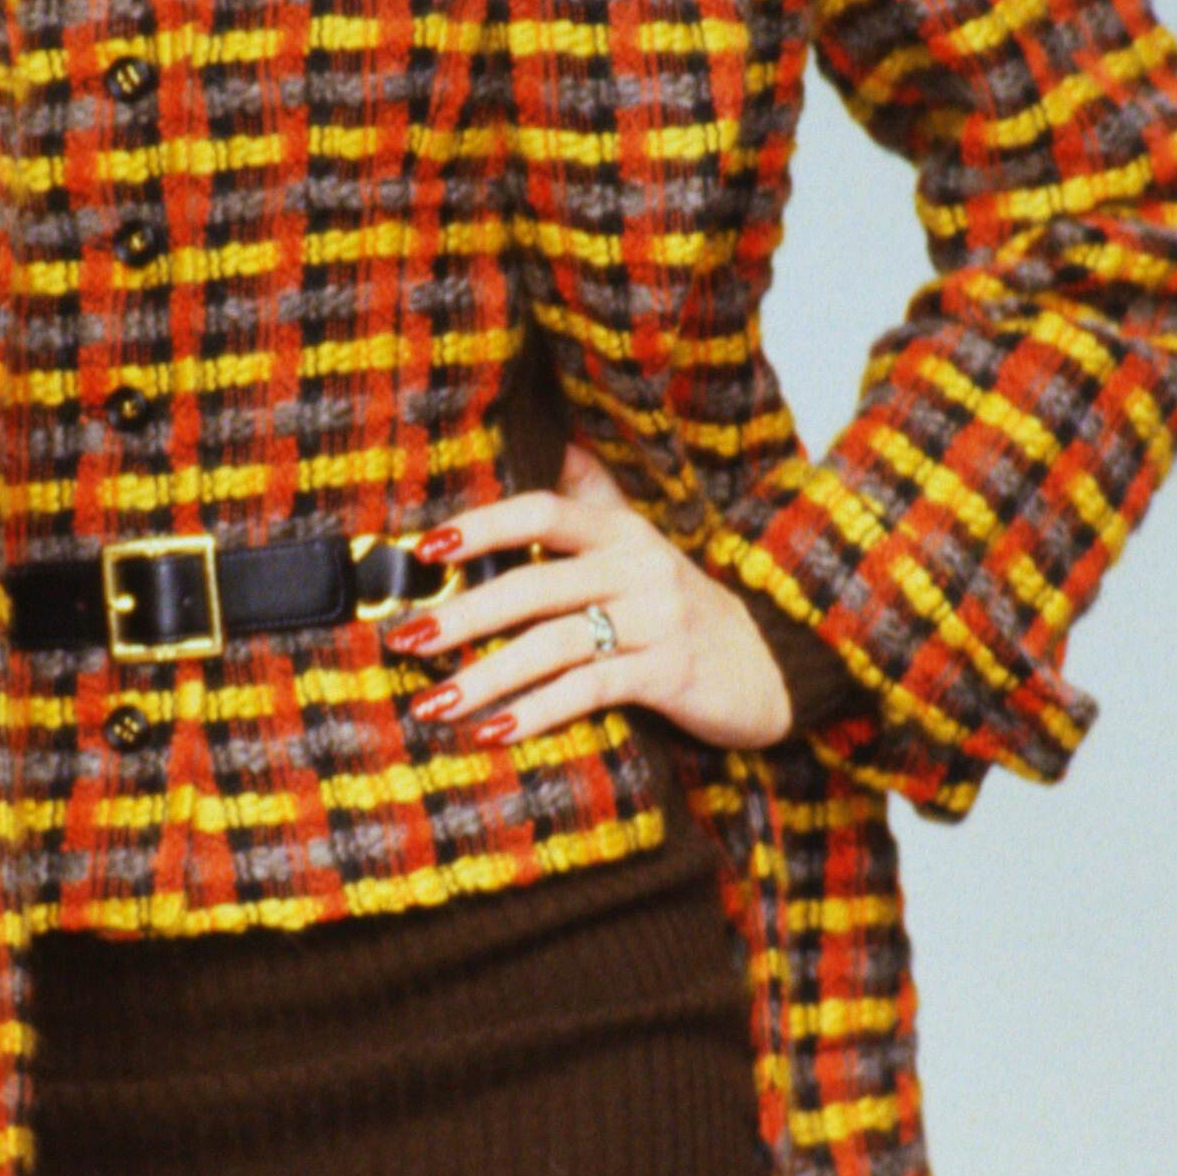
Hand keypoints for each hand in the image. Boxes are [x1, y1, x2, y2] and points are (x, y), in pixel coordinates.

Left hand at [392, 437, 798, 755]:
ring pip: (554, 643)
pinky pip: (590, 689)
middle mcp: (639, 566)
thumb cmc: (685, 609)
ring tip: (432, 703)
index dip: (483, 526)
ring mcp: (657, 619)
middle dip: (463, 614)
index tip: (425, 549)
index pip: (543, 511)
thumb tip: (554, 443)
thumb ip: (596, 499)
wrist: (773, 665)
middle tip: (404, 638)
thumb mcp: (641, 547)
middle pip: (535, 584)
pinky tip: (494, 732)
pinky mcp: (670, 672)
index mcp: (623, 530)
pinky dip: (537, 712)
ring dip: (486, 676)